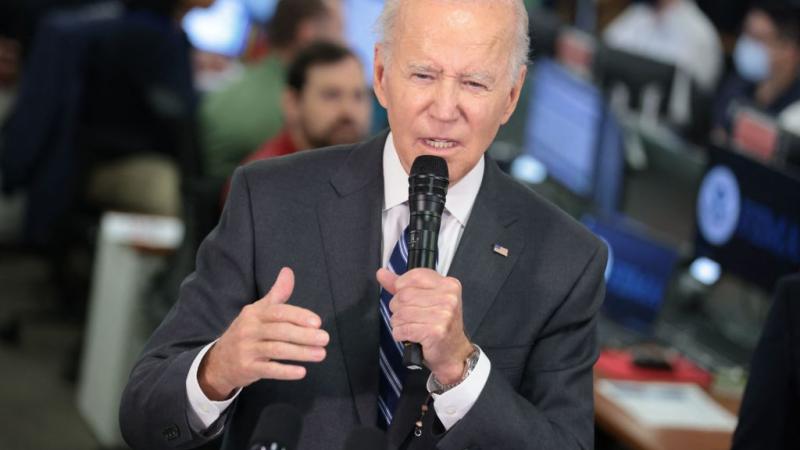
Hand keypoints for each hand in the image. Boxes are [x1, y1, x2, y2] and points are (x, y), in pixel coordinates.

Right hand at [198, 267, 328, 399]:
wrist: (220, 361)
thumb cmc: (247, 332)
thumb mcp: (258, 311)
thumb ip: (277, 294)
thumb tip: (288, 271)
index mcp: (254, 313)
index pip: (279, 312)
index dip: (299, 316)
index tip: (317, 322)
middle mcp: (248, 329)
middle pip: (280, 331)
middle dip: (304, 335)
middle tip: (325, 339)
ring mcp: (246, 349)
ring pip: (276, 350)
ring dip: (301, 352)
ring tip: (321, 354)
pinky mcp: (246, 368)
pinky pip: (268, 370)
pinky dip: (285, 371)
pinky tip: (302, 372)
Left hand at [376, 268, 473, 383]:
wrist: (453, 352)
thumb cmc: (439, 325)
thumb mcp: (427, 299)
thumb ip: (403, 285)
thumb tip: (381, 273)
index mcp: (448, 285)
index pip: (415, 276)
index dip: (402, 287)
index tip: (406, 297)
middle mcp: (448, 298)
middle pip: (404, 295)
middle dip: (398, 308)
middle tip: (408, 316)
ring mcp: (443, 315)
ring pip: (401, 313)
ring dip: (398, 323)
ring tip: (408, 326)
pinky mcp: (435, 332)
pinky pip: (403, 329)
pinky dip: (400, 334)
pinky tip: (409, 335)